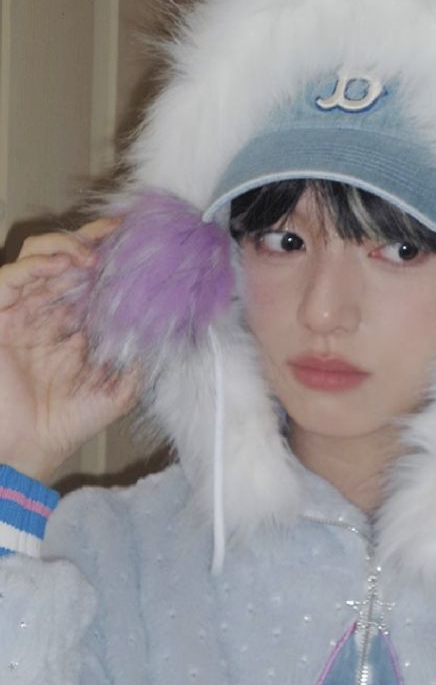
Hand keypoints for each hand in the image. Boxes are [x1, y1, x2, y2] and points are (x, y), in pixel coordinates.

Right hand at [0, 219, 140, 482]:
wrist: (29, 449)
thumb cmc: (70, 422)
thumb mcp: (120, 389)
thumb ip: (141, 359)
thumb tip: (170, 329)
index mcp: (73, 325)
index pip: (91, 280)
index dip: (110, 258)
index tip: (137, 242)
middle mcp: (46, 313)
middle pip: (66, 261)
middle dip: (93, 243)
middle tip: (118, 235)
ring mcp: (20, 312)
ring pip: (38, 259)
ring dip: (66, 247)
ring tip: (93, 253)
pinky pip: (10, 278)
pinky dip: (36, 264)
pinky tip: (64, 263)